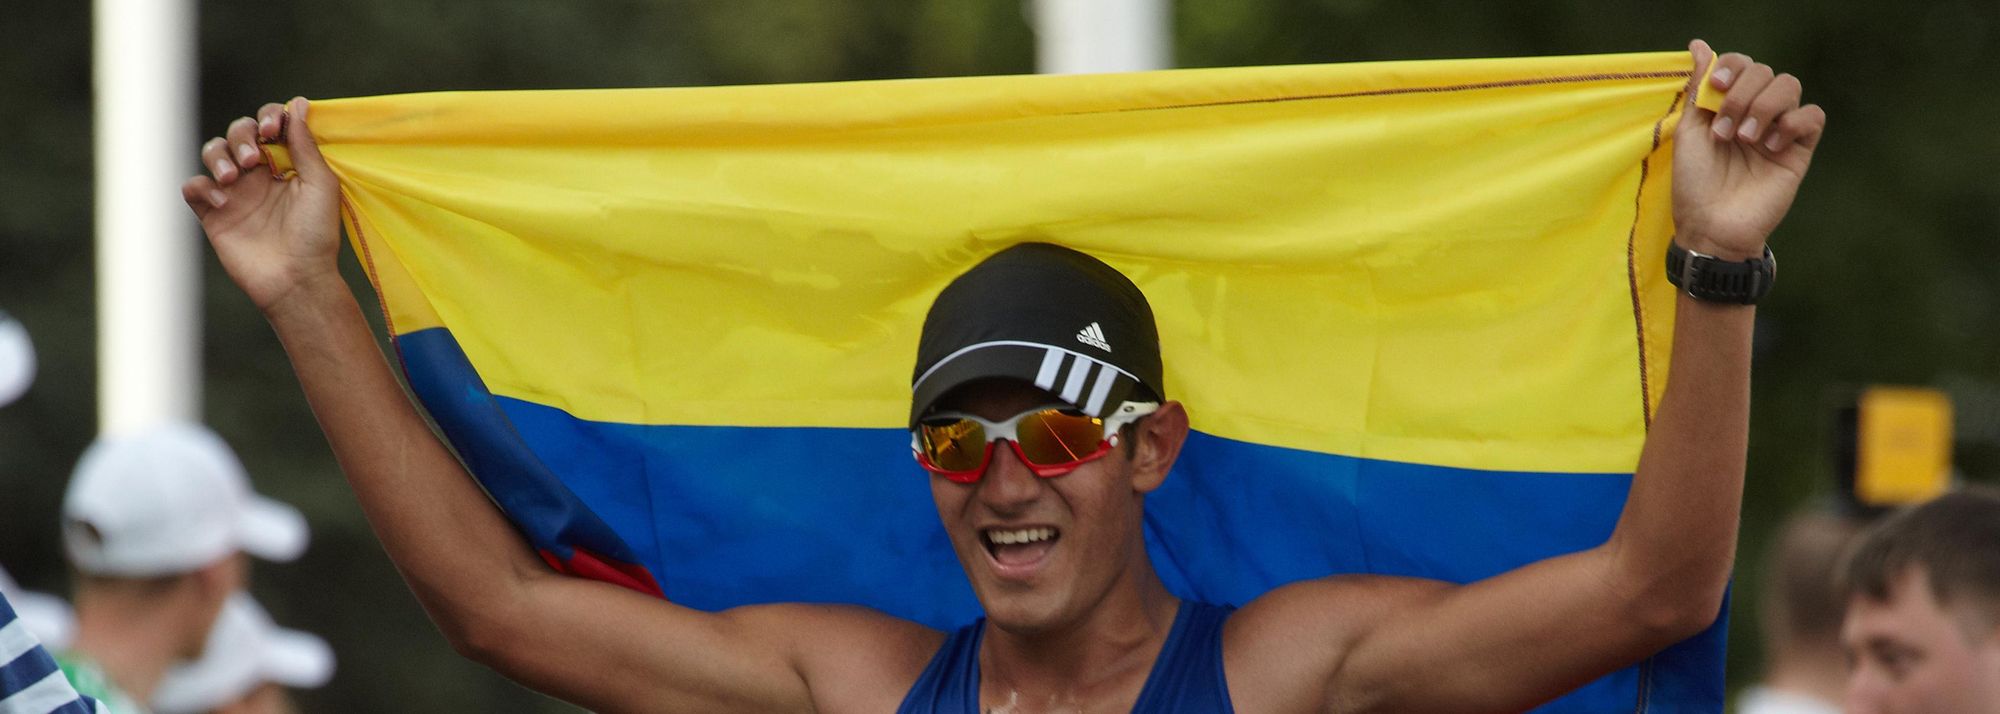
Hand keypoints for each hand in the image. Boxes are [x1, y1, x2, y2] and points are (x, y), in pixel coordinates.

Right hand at [181, 97, 343, 315]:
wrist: (295, 279)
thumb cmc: (316, 234)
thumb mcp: (320, 184)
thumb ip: (305, 145)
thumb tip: (299, 103)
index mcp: (287, 163)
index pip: (270, 124)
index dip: (268, 117)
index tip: (273, 127)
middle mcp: (259, 174)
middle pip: (238, 131)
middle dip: (242, 136)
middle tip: (254, 161)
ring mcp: (235, 192)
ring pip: (212, 152)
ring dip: (218, 156)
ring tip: (233, 178)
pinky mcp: (213, 213)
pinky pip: (193, 186)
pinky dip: (202, 187)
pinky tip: (221, 202)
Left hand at [1671, 40, 1826, 259]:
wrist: (1712, 227)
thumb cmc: (1695, 184)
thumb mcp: (1688, 131)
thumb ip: (1698, 89)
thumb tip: (1699, 44)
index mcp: (1728, 105)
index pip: (1742, 65)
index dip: (1731, 67)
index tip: (1715, 88)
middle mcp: (1755, 113)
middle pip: (1766, 71)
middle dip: (1742, 94)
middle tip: (1725, 130)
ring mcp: (1779, 130)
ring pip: (1790, 86)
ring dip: (1763, 106)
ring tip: (1745, 139)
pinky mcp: (1799, 150)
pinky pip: (1813, 115)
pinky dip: (1792, 122)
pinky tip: (1770, 146)